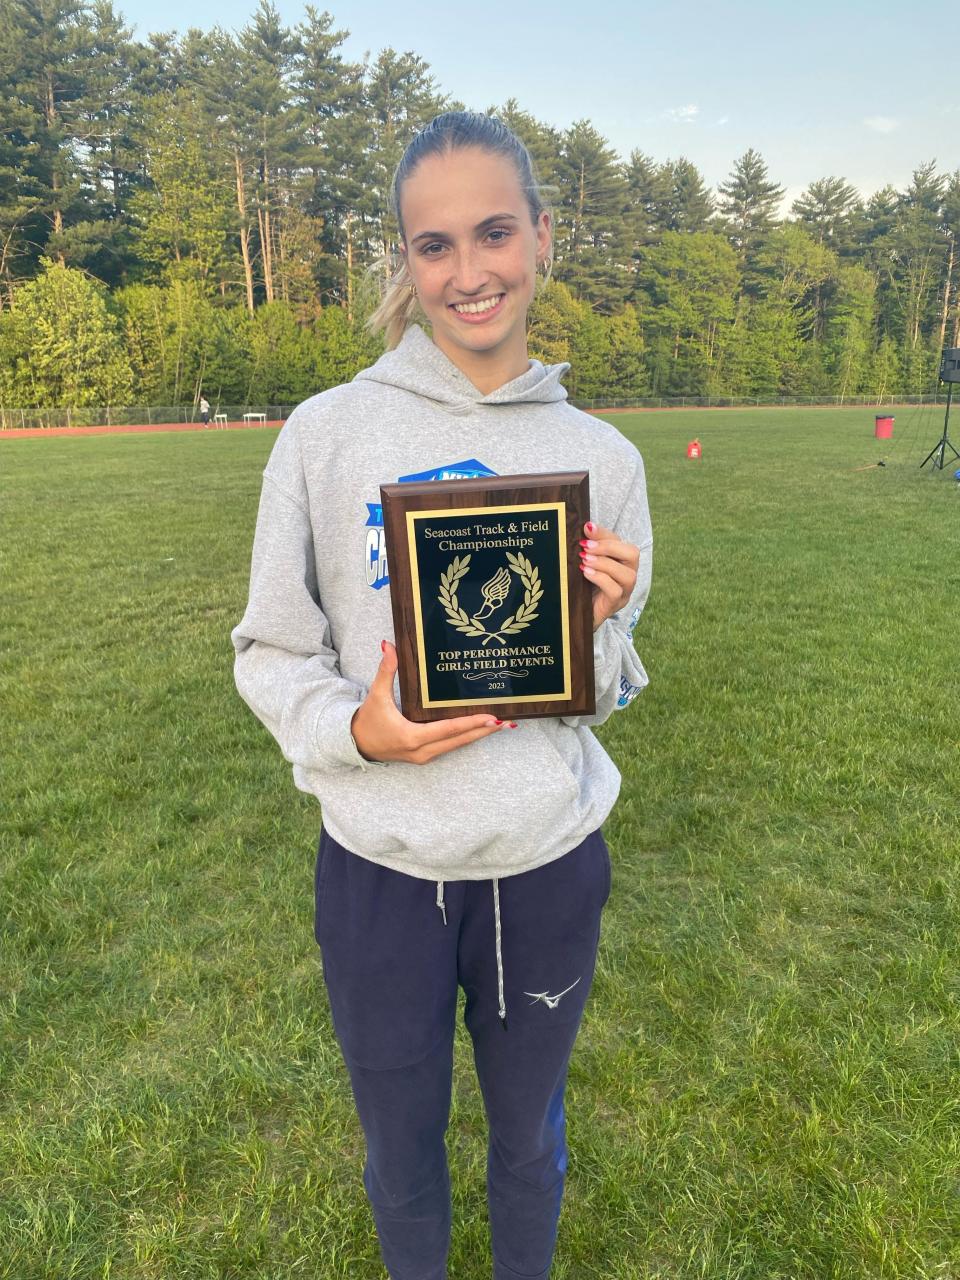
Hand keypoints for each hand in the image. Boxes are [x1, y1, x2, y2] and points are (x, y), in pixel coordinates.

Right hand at [351, 640, 513, 763]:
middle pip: (460, 740)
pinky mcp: (424, 756)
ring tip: (500, 725)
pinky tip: (479, 730)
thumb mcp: (376, 695)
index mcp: (412, 736)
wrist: (355, 745)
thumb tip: (390, 645)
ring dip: (478, 735)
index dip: (471, 723)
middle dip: (484, 731)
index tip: (491, 718)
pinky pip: (450, 747)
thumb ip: (386, 670)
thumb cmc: (367, 720)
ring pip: (457, 746)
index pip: (448, 729)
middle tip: (507, 722)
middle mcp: (421, 750)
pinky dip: (466, 738)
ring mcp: (424, 756)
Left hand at [579, 521, 640, 630]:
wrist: (577, 617)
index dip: (605, 533)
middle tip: (586, 546)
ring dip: (604, 563)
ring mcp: (624, 591)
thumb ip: (586, 550)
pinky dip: (601, 578)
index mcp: (621, 562)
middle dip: (608, 546)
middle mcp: (627, 575)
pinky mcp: (615, 605)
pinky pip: (615, 590)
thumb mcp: (584, 565)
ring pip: (627, 574)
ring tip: (584, 560)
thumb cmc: (582, 587)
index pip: (620, 542)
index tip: (587, 527)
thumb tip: (581, 530)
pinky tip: (586, 573)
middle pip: (633, 554)